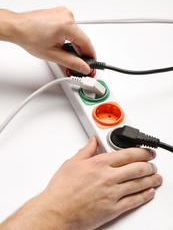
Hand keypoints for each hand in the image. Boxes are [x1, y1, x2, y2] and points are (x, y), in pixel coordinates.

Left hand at [5, 7, 95, 73]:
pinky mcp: (59, 13)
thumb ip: (71, 62)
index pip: (86, 42)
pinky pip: (69, 27)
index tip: (93, 62)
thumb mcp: (53, 54)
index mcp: (68, 24)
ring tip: (68, 55)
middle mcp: (67, 15)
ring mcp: (63, 13)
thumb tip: (83, 67)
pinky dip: (69, 37)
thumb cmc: (29, 37)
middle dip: (81, 52)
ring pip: (75, 33)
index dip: (91, 55)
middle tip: (81, 63)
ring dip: (74, 44)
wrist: (17, 28)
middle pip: (81, 38)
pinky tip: (64, 45)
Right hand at [41, 137, 161, 228]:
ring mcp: (113, 193)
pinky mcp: (113, 209)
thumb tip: (92, 142)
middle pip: (138, 168)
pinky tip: (149, 192)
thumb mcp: (72, 163)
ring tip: (156, 176)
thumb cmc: (62, 189)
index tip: (148, 151)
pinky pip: (134, 201)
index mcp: (100, 163)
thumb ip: (86, 151)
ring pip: (139, 183)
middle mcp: (109, 177)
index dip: (142, 151)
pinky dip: (145, 195)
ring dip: (151, 179)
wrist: (57, 211)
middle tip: (153, 163)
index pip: (128, 154)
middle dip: (149, 165)